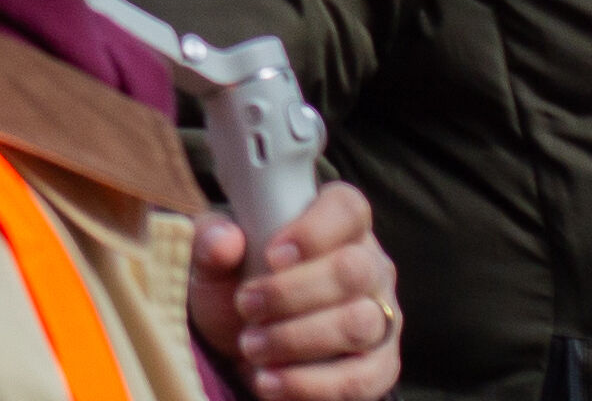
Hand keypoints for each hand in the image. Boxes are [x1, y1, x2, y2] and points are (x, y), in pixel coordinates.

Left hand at [192, 176, 399, 400]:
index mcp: (334, 224)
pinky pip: (362, 379)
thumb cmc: (235, 285)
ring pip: (358, 323)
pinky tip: (271, 381)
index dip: (313, 229)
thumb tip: (224, 239)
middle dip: (291, 293)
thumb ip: (210, 240)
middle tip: (246, 306)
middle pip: (353, 269)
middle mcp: (369, 266)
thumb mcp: (211, 259)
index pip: (347, 208)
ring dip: (296, 339)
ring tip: (251, 346)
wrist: (239, 344)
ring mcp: (381, 316)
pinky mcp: (379, 367)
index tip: (272, 254)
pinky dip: (310, 384)